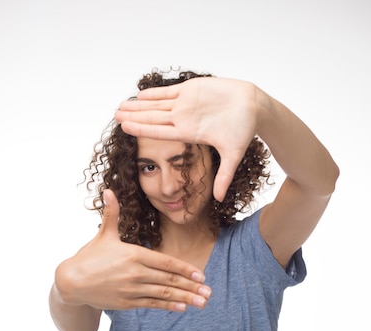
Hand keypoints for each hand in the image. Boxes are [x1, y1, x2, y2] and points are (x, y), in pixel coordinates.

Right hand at [55, 189, 211, 311]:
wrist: (71, 282)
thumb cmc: (89, 256)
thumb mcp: (103, 235)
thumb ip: (112, 214)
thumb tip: (109, 191)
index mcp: (134, 255)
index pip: (166, 262)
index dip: (185, 269)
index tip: (200, 275)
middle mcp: (135, 273)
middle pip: (169, 280)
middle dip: (191, 286)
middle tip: (209, 292)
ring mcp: (131, 289)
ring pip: (163, 294)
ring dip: (185, 298)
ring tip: (202, 303)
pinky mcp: (126, 302)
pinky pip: (151, 304)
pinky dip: (167, 306)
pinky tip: (182, 307)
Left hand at [114, 77, 261, 201]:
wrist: (254, 107)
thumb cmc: (245, 128)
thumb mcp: (234, 154)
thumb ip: (224, 176)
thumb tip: (218, 200)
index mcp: (189, 133)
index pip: (159, 132)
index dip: (141, 129)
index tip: (124, 128)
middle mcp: (183, 119)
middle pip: (153, 118)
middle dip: (134, 116)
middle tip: (115, 115)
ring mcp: (186, 104)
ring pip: (157, 104)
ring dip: (139, 104)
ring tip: (122, 104)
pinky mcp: (192, 90)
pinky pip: (169, 92)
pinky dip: (155, 92)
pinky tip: (140, 94)